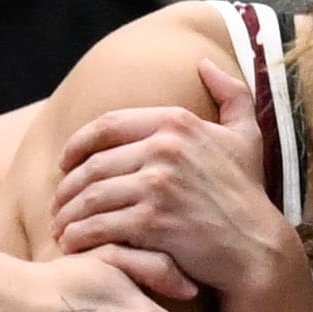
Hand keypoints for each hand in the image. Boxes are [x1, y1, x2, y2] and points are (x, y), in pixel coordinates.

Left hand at [52, 60, 290, 293]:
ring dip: (67, 215)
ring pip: (90, 196)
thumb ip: (230, 95)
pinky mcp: (151, 221)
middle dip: (66, 188)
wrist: (256, 247)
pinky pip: (98, 226)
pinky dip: (78, 237)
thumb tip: (205, 64)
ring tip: (60, 228)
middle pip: (92, 164)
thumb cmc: (247, 195)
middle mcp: (164, 148)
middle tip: (56, 206)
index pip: (107, 125)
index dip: (76, 145)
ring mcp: (157, 185)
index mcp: (176, 122)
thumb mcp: (246, 136)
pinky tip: (71, 245)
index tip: (63, 164)